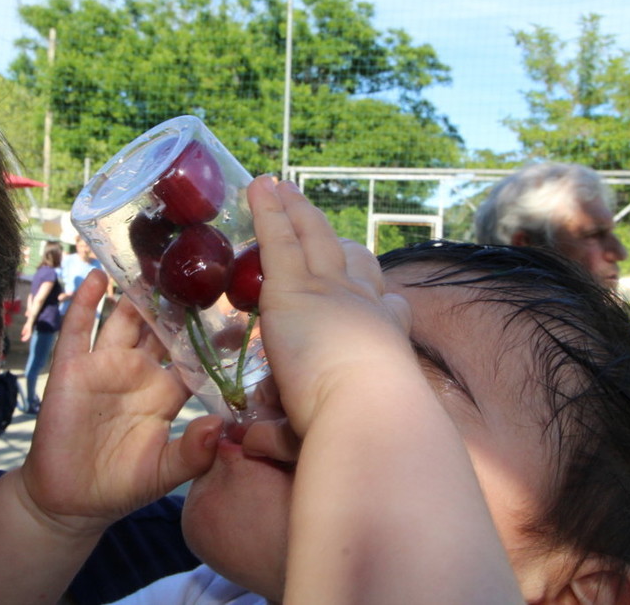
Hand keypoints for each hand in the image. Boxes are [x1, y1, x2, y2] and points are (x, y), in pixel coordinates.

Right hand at [19, 269, 220, 531]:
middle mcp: (140, 370)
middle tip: (192, 265)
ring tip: (150, 261)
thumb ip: (193, 454)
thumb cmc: (122, 484)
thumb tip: (218, 428)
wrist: (70, 500)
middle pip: (160, 325)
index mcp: (167, 391)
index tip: (234, 305)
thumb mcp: (164, 472)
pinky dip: (85, 302)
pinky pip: (78, 329)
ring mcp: (105, 366)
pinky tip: (98, 278)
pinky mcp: (73, 369)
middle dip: (173, 298)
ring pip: (123, 319)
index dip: (211, 333)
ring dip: (134, 292)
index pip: (194, 353)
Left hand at [247, 176, 412, 436]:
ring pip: (315, 238)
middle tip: (315, 219)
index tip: (366, 286)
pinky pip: (280, 237)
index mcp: (380, 339)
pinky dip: (269, 210)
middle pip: (352, 259)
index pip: (381, 304)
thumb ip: (277, 431)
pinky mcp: (296, 286)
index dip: (370, 290)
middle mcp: (362, 305)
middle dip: (333, 238)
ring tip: (283, 189)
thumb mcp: (316, 429)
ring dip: (298, 211)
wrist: (369, 412)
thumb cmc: (355, 431)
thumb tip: (248, 442)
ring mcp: (331, 290)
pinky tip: (258, 187)